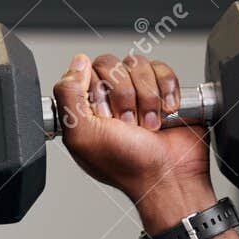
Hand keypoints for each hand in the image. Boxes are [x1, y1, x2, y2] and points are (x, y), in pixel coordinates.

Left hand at [51, 51, 211, 203]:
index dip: (98, 92)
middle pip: (111, 64)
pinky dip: (167, 90)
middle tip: (128, 124)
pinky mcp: (163, 90)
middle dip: (124, 96)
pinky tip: (167, 112)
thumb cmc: (127, 165)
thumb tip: (77, 62)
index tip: (105, 118)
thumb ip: (68, 95)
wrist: (170, 176)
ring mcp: (137, 92)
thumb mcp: (83, 135)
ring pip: (138, 65)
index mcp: (84, 108)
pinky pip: (162, 69)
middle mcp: (109, 97)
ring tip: (148, 125)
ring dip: (147, 97)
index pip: (83, 71)